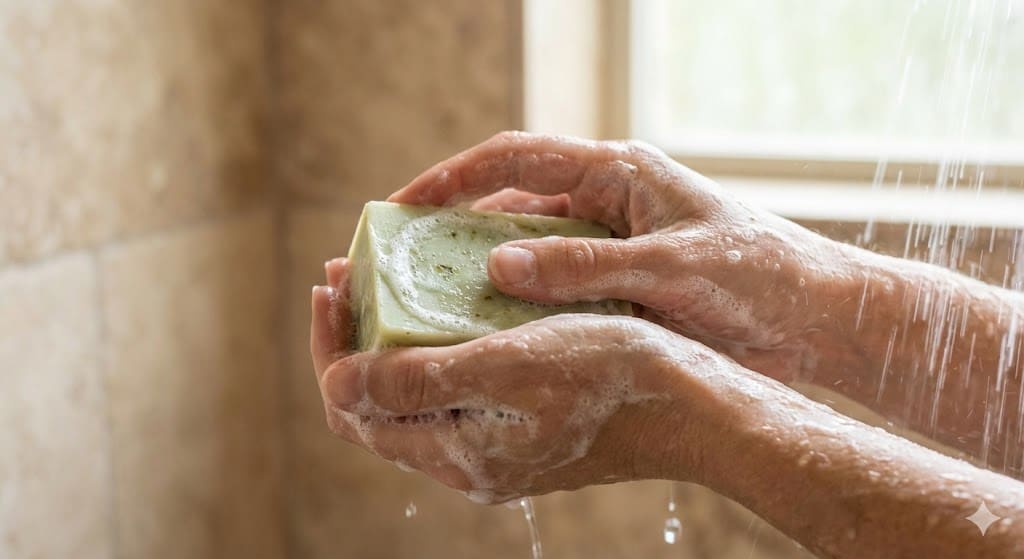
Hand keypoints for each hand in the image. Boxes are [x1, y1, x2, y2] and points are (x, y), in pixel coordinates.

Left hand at [311, 258, 719, 502]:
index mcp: (458, 454)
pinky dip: (433, 346)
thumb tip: (337, 383)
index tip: (330, 285)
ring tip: (384, 281)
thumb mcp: (508, 367)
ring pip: (417, 393)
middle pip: (380, 402)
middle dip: (353, 338)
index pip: (356, 409)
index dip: (330, 347)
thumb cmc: (611, 377)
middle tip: (346, 275)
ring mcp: (498, 444)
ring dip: (390, 339)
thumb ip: (419, 382)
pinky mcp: (524, 425)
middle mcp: (470, 458)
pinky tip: (442, 305)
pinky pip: (456, 387)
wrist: (696, 406)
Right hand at [387, 131, 858, 381]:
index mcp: (617, 174)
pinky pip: (553, 290)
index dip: (452, 177)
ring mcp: (610, 245)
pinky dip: (521, 308)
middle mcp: (605, 203)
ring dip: (483, 274)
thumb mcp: (669, 268)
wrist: (814, 319)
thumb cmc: (756, 276)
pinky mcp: (618, 285)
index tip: (402, 205)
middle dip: (455, 229)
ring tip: (428, 306)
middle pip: (510, 204)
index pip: (515, 158)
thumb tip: (496, 264)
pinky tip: (489, 336)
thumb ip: (584, 266)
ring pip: (527, 252)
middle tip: (400, 264)